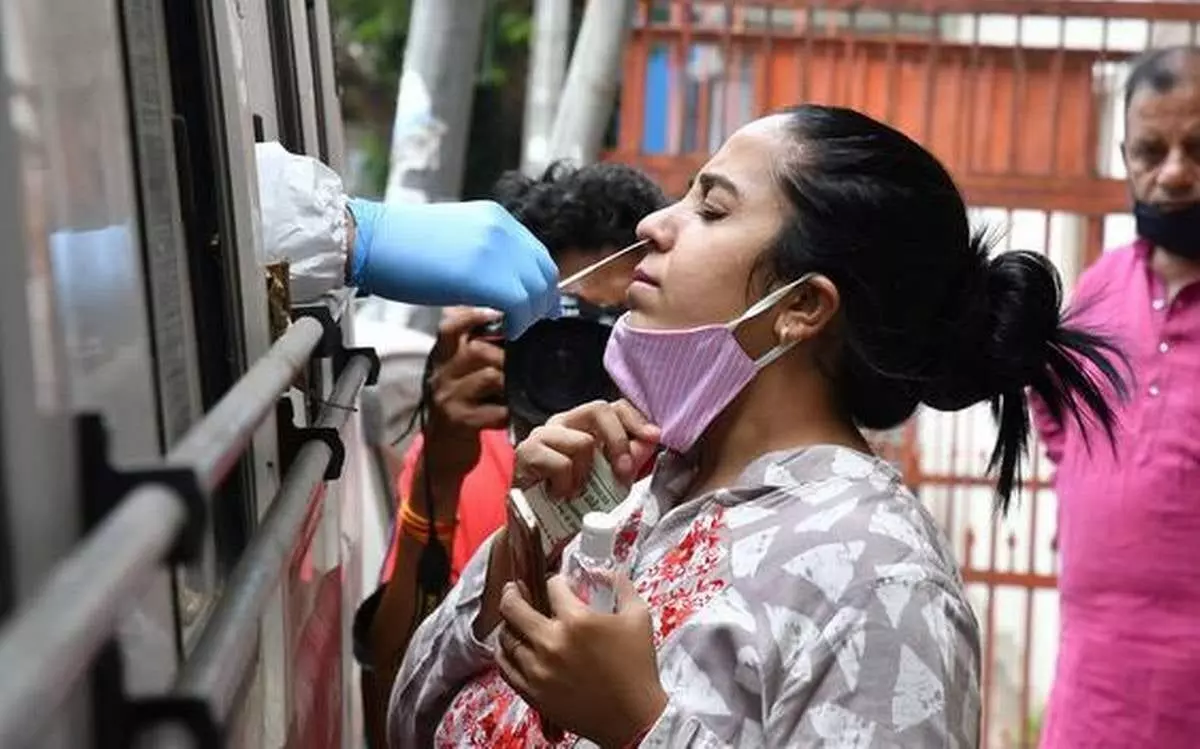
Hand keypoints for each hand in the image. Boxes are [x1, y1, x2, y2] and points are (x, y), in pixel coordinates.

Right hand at [347, 199, 558, 337]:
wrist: (372, 241)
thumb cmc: (402, 245)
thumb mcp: (456, 238)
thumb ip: (484, 253)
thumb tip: (500, 280)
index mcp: (496, 218)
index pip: (536, 253)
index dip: (541, 283)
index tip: (538, 304)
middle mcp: (502, 230)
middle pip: (543, 272)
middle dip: (542, 301)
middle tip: (532, 322)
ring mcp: (495, 251)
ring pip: (536, 290)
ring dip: (530, 314)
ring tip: (515, 328)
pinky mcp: (485, 276)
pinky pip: (520, 304)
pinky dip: (519, 322)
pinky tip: (507, 330)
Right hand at [426, 307, 508, 437]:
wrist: (444, 448)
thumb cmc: (463, 402)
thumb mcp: (460, 371)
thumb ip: (476, 346)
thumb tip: (510, 318)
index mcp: (443, 356)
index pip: (450, 327)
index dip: (472, 315)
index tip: (496, 313)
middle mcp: (441, 374)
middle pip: (476, 350)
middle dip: (504, 355)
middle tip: (519, 364)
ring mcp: (449, 399)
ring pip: (489, 376)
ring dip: (510, 382)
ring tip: (515, 390)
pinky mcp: (461, 422)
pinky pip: (496, 410)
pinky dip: (509, 411)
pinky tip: (510, 414)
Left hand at [496, 574, 666, 747]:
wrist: (633, 718)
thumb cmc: (638, 667)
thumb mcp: (638, 617)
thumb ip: (620, 585)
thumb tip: (601, 571)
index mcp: (577, 621)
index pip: (552, 586)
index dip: (556, 580)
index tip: (560, 584)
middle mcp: (551, 643)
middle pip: (513, 607)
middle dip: (513, 592)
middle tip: (515, 588)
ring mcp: (538, 670)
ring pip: (506, 637)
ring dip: (509, 623)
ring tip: (515, 619)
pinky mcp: (533, 692)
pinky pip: (505, 667)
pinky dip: (504, 652)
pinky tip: (509, 645)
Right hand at [513, 400, 659, 496]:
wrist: (537, 528)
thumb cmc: (572, 500)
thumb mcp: (609, 480)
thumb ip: (629, 460)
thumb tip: (649, 442)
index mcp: (582, 425)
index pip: (612, 406)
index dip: (635, 420)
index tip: (652, 438)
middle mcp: (562, 423)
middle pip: (598, 410)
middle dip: (618, 441)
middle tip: (623, 472)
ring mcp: (542, 435)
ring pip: (583, 441)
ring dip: (587, 474)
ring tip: (576, 491)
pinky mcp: (527, 452)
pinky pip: (562, 463)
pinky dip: (566, 485)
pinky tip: (558, 495)